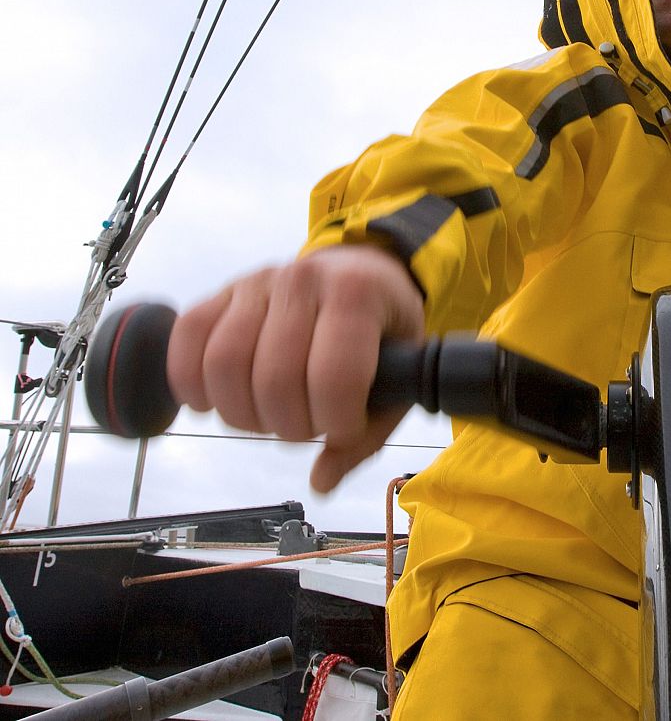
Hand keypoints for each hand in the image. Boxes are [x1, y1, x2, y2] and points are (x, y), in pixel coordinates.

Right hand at [166, 244, 424, 492]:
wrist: (362, 271)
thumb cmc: (383, 328)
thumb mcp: (402, 372)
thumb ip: (368, 433)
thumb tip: (322, 481)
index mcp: (357, 295)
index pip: (333, 377)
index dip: (336, 422)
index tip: (345, 428)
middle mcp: (303, 280)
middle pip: (273, 379)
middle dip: (289, 425)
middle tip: (306, 426)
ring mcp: (258, 282)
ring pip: (223, 364)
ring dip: (241, 413)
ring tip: (268, 416)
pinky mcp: (222, 292)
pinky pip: (186, 339)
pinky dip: (190, 382)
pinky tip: (213, 402)